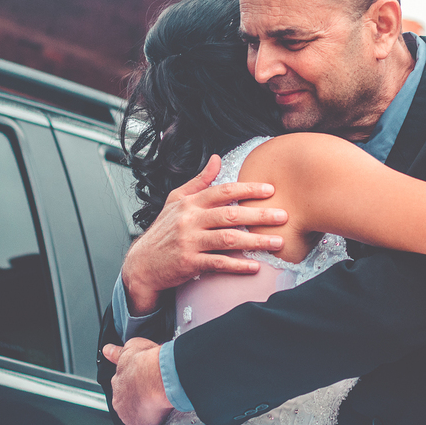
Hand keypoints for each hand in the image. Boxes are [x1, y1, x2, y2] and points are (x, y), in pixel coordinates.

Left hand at [103, 338, 172, 424]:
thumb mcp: (131, 347)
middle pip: (127, 404)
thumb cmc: (147, 361)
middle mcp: (118, 401)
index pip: (121, 387)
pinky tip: (159, 424)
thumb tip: (107, 350)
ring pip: (135, 417)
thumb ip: (118, 352)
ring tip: (159, 408)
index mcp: (117, 383)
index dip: (133, 386)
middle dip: (138, 401)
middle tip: (153, 395)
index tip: (140, 385)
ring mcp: (127, 416)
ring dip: (145, 414)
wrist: (159, 377)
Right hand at [120, 155, 288, 312]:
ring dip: (256, 241)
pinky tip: (255, 266)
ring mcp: (189, 242)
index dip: (248, 189)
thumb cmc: (164, 231)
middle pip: (230, 215)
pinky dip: (237, 265)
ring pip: (228, 239)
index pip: (223, 191)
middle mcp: (190, 220)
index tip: (270, 189)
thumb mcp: (176, 200)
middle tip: (283, 216)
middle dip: (259, 215)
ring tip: (278, 242)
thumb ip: (199, 181)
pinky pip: (218, 263)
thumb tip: (217, 158)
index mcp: (190, 203)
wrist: (142, 263)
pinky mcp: (189, 263)